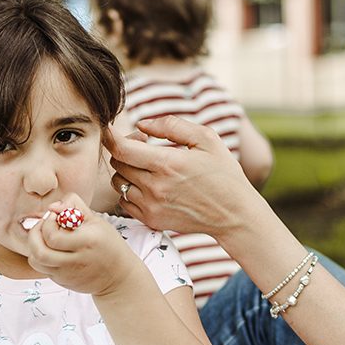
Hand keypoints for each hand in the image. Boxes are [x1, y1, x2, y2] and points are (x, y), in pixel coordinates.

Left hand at [24, 194, 140, 296]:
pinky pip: (42, 269)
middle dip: (34, 234)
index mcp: (86, 242)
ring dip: (34, 246)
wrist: (119, 277)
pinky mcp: (63, 282)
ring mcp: (67, 274)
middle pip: (39, 252)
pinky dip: (41, 257)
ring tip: (44, 238)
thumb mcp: (97, 221)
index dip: (47, 223)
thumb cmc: (108, 245)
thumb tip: (52, 206)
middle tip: (43, 226)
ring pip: (36, 262)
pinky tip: (51, 249)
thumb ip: (75, 206)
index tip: (54, 217)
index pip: (52, 236)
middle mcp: (75, 261)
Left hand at [107, 115, 259, 238]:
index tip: (111, 129)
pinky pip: (124, 201)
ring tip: (147, 165)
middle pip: (117, 163)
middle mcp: (155, 187)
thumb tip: (142, 124)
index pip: (121, 148)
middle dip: (124, 149)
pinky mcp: (151, 220)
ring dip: (126, 170)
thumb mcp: (206, 139)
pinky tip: (148, 184)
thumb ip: (172, 126)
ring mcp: (151, 206)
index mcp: (167, 163)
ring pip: (118, 182)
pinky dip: (129, 190)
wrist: (234, 214)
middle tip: (143, 145)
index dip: (110, 136)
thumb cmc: (223, 173)